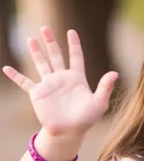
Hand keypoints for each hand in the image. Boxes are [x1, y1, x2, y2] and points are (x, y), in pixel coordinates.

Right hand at [2, 27, 118, 135]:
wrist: (68, 133)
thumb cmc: (86, 119)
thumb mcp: (99, 103)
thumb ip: (105, 87)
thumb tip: (115, 73)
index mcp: (77, 78)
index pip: (76, 57)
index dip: (74, 44)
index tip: (71, 31)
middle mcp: (61, 78)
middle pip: (55, 55)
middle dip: (50, 42)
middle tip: (45, 28)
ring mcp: (48, 85)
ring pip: (41, 64)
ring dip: (35, 52)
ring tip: (30, 38)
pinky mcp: (37, 94)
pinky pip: (24, 83)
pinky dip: (15, 76)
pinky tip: (6, 68)